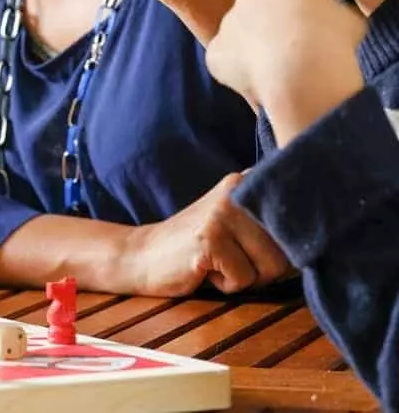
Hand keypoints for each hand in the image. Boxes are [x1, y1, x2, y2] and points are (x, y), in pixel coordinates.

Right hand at [122, 172, 290, 296]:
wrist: (143, 255)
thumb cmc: (201, 248)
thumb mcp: (238, 224)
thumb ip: (272, 223)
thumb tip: (325, 243)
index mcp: (248, 182)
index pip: (300, 210)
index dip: (299, 238)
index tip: (276, 243)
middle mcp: (237, 191)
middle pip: (289, 249)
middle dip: (266, 268)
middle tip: (232, 258)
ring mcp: (221, 214)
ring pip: (270, 267)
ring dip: (247, 278)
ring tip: (219, 263)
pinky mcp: (209, 240)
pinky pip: (244, 280)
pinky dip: (226, 286)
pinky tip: (204, 270)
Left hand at [206, 0, 366, 144]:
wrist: (301, 70)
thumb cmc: (332, 42)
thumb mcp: (347, 18)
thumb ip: (327, 12)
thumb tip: (325, 23)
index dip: (299, 11)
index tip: (310, 29)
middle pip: (258, 7)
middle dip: (270, 26)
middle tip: (291, 50)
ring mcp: (228, 20)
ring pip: (240, 35)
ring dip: (253, 49)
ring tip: (277, 71)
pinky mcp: (215, 49)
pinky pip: (226, 61)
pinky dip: (238, 72)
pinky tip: (259, 84)